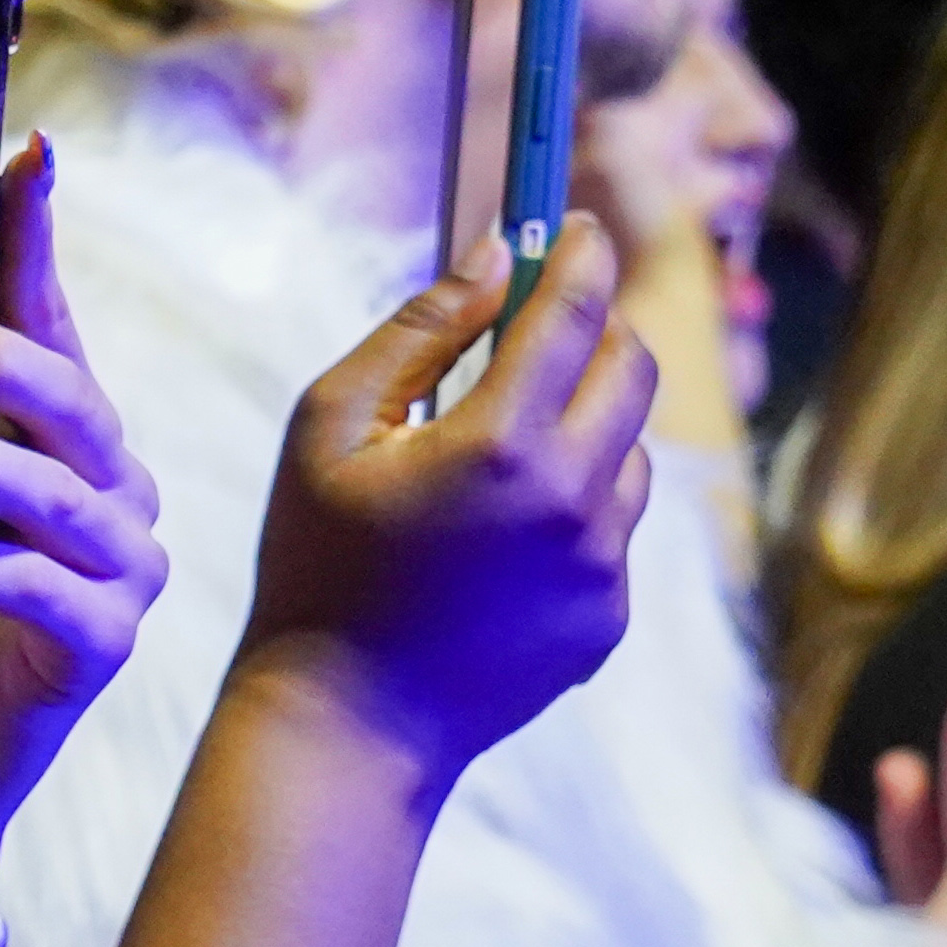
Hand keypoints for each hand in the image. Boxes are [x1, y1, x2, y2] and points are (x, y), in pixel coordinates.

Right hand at [238, 215, 655, 801]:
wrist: (347, 723)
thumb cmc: (316, 562)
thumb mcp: (329, 426)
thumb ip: (417, 330)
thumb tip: (493, 256)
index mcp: (497, 446)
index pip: (572, 313)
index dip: (578, 255)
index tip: (577, 224)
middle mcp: (571, 503)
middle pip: (631, 370)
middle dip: (596, 328)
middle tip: (544, 323)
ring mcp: (601, 566)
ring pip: (631, 448)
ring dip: (586, 421)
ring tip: (500, 451)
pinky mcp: (610, 616)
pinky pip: (616, 525)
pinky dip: (576, 502)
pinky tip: (500, 535)